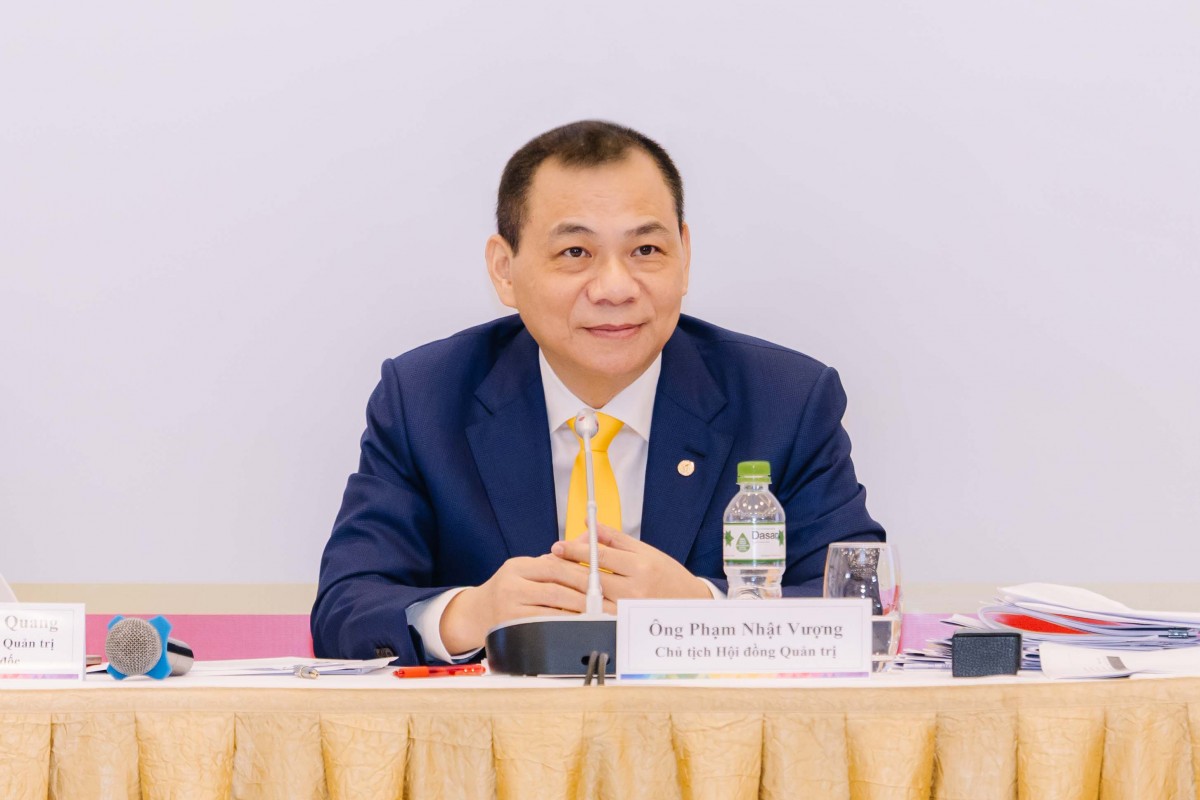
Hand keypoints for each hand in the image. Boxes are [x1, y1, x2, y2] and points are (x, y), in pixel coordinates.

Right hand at [440, 554, 616, 654]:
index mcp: (517, 567)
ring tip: (600, 616)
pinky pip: (545, 626)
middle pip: (556, 588)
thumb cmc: (510, 590)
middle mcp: (511, 585)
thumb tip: (588, 541)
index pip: (555, 566)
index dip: (581, 574)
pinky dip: (565, 626)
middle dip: (586, 596)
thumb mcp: (527, 570)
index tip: (603, 581)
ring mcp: (509, 608)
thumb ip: (556, 560)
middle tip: (608, 602)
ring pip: (553, 609)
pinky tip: (579, 627)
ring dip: (580, 614)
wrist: (476, 614)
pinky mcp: (511, 628)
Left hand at [550, 524, 711, 601]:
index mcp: (640, 567)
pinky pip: (596, 617)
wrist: (689, 605)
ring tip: (552, 581)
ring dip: (567, 590)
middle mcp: (634, 590)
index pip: (601, 556)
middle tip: (548, 562)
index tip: (558, 546)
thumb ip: (616, 538)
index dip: (576, 550)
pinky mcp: (624, 626)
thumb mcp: (645, 551)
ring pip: (590, 600)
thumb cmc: (667, 575)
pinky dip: (579, 609)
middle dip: (565, 569)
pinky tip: (566, 603)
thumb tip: (590, 523)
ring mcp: (628, 612)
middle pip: (591, 579)